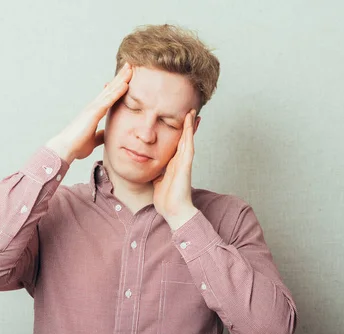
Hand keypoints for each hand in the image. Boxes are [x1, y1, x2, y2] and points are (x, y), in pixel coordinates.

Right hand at [46, 63, 132, 163]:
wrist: (65, 149)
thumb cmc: (76, 145)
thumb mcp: (93, 140)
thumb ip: (100, 135)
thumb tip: (106, 134)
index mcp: (94, 112)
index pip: (108, 96)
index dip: (117, 86)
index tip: (126, 77)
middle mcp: (93, 106)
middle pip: (110, 88)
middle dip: (120, 77)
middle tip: (130, 66)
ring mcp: (93, 108)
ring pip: (110, 90)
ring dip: (121, 79)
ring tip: (131, 69)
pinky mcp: (93, 113)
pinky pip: (108, 100)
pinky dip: (117, 92)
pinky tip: (126, 85)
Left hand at [153, 109, 198, 229]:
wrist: (174, 212)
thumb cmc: (166, 201)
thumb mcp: (157, 182)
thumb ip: (156, 174)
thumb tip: (151, 169)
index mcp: (173, 165)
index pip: (177, 145)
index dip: (179, 133)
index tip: (180, 121)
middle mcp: (180, 162)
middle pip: (185, 139)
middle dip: (187, 126)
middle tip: (191, 111)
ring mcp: (184, 163)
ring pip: (188, 140)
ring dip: (190, 126)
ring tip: (193, 113)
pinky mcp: (185, 166)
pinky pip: (188, 147)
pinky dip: (189, 134)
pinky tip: (190, 124)